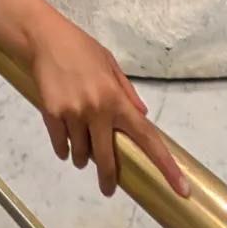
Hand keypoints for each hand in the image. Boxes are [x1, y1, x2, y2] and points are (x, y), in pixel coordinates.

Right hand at [30, 19, 189, 199]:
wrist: (45, 38)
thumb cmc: (80, 49)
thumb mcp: (110, 64)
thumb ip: (127, 93)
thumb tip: (142, 116)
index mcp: (117, 99)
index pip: (147, 137)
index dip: (166, 165)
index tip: (181, 189)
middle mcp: (98, 110)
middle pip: (107, 159)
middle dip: (108, 179)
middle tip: (108, 188)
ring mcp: (74, 114)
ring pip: (80, 155)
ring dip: (81, 156)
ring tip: (79, 141)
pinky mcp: (52, 114)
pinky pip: (60, 146)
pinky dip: (63, 147)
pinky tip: (64, 136)